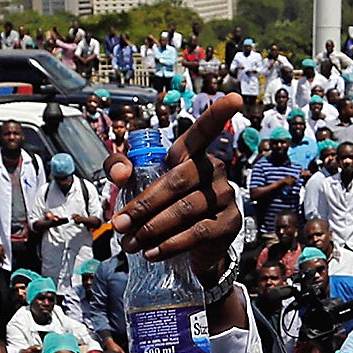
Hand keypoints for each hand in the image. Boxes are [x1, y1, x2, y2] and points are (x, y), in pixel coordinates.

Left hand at [107, 92, 243, 283]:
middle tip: (118, 226)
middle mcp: (213, 170)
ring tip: (128, 244)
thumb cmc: (161, 208)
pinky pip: (197, 233)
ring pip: (184, 210)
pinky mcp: (229, 223)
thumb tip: (123, 174)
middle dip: (143, 206)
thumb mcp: (135, 185)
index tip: (235, 98)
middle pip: (176, 182)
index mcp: (191, 154)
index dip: (218, 114)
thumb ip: (120, 170)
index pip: (204, 131)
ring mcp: (225, 196)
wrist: (188, 250)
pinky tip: (151, 253)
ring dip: (151, 229)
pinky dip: (169, 245)